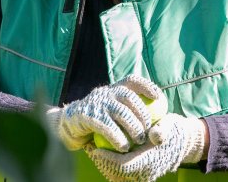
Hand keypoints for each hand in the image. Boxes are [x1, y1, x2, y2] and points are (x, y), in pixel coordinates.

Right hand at [46, 75, 163, 150]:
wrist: (68, 124)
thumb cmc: (96, 120)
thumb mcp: (110, 110)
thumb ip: (126, 110)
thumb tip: (154, 117)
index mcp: (112, 89)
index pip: (131, 81)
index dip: (146, 86)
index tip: (158, 97)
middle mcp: (105, 92)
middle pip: (129, 97)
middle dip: (143, 114)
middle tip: (148, 130)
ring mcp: (96, 103)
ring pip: (121, 112)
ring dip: (134, 128)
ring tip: (139, 140)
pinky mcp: (88, 116)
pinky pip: (108, 127)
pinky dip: (119, 138)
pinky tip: (124, 147)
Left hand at [85, 114, 205, 181]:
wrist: (182, 144)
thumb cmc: (172, 131)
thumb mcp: (170, 126)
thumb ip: (162, 130)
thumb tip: (155, 135)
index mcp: (150, 161)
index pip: (123, 166)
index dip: (107, 159)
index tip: (95, 148)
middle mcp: (145, 173)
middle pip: (116, 174)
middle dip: (101, 163)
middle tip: (88, 149)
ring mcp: (142, 176)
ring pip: (116, 176)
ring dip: (103, 165)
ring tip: (92, 151)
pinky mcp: (139, 175)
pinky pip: (120, 175)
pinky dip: (109, 166)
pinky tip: (101, 154)